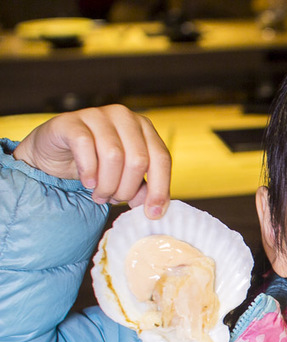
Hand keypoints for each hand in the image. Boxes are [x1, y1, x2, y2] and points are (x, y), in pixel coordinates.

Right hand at [12, 105, 170, 218]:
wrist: (56, 153)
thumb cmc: (97, 164)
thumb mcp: (124, 178)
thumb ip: (142, 189)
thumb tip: (154, 209)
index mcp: (144, 128)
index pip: (161, 158)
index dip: (160, 188)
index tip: (153, 213)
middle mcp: (124, 117)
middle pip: (138, 160)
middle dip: (127, 189)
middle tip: (115, 200)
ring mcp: (98, 115)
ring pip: (113, 155)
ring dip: (107, 184)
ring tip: (100, 195)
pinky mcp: (71, 121)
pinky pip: (85, 146)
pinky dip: (88, 170)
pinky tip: (88, 182)